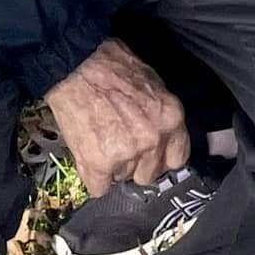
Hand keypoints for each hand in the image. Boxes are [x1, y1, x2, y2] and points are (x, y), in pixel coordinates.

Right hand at [45, 39, 188, 194]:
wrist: (77, 66)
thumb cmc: (113, 68)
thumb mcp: (153, 85)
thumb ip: (161, 116)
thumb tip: (162, 136)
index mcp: (171, 118)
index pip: (178, 158)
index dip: (162, 158)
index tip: (153, 156)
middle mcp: (153, 140)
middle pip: (149, 174)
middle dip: (136, 164)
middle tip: (120, 144)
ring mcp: (126, 154)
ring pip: (122, 178)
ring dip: (113, 167)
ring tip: (101, 139)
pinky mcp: (98, 165)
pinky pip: (99, 188)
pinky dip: (93, 176)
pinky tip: (88, 153)